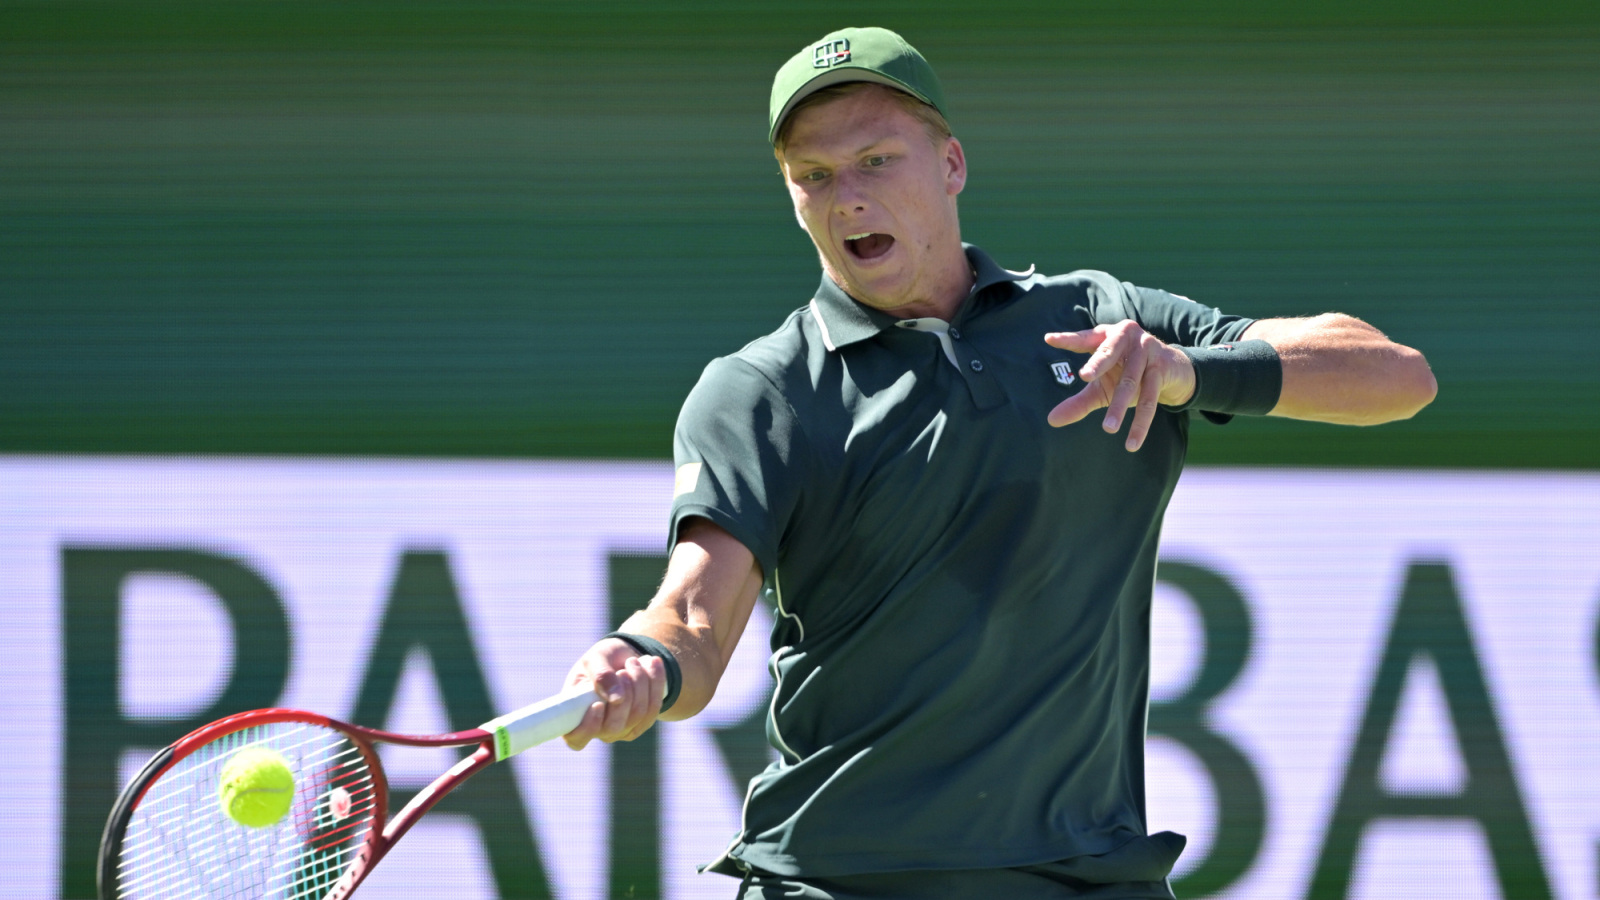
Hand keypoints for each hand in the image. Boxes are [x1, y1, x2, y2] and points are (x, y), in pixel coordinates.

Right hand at [560, 638, 667, 749]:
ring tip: (634, 662)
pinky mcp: (643, 723)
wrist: (625, 658)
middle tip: (624, 670)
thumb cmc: (602, 660)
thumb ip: (600, 674)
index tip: (597, 704)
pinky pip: (653, 708)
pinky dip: (655, 683)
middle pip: (614, 727)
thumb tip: (615, 698)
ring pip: (637, 715)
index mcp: (575, 715)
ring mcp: (621, 729)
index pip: (576, 738)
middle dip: (624, 695)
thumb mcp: (595, 658)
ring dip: (640, 684)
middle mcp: (598, 729)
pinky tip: (652, 663)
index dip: (588, 727)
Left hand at [1044, 321, 1195, 451]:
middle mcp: (1127, 337)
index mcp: (1107, 336)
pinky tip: (1132, 444)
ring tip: (1108, 428)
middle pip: (1108, 352)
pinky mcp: (1161, 369)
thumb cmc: (1128, 373)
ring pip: (1129, 382)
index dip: (1068, 340)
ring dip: (1120, 406)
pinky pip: (1150, 399)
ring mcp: (1147, 350)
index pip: (1084, 339)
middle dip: (1098, 364)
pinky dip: (1140, 423)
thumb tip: (1051, 421)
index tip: (1049, 339)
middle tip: (1084, 376)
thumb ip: (1078, 401)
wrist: (1173, 371)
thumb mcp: (1102, 385)